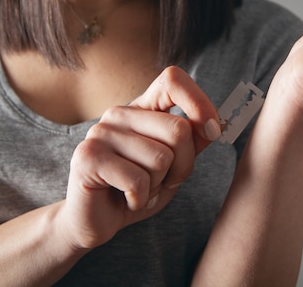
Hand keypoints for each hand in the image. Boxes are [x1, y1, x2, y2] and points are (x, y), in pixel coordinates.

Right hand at [57, 67, 220, 249]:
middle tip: (161, 181)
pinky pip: (138, 180)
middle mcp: (119, 114)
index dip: (199, 103)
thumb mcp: (174, 165)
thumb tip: (215, 125)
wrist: (95, 221)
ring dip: (158, 186)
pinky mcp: (88, 158)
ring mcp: (100, 133)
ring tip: (139, 191)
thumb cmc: (137, 190)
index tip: (212, 131)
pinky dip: (140, 200)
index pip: (173, 80)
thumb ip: (193, 142)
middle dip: (182, 166)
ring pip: (161, 159)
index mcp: (141, 109)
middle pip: (178, 129)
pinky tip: (126, 200)